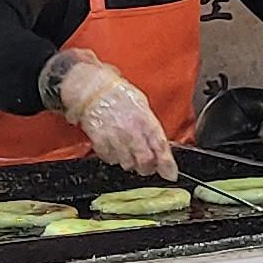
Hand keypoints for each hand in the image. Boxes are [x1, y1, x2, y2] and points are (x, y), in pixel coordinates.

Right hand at [52, 52, 176, 178]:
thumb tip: (158, 141)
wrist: (92, 88)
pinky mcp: (100, 141)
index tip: (170, 174)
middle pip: (145, 161)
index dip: (167, 164)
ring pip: (127, 163)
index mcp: (145, 119)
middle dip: (147, 168)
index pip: (161, 146)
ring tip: (127, 153)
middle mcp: (132, 130)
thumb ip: (150, 123)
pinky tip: (114, 149)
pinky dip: (113, 158)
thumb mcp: (141, 104)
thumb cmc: (116, 93)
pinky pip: (109, 158)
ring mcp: (115, 137)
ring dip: (129, 163)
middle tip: (146, 167)